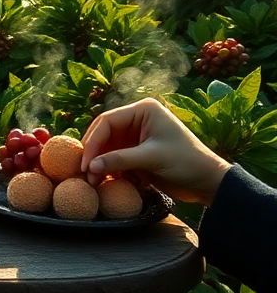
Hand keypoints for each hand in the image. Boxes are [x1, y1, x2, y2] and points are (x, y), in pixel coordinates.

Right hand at [81, 98, 231, 204]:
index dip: (93, 141)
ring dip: (99, 163)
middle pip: (104, 133)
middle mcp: (137, 119)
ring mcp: (136, 136)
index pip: (107, 122)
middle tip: (83, 172)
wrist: (208, 182)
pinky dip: (109, 168)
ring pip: (107, 147)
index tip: (85, 162)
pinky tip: (104, 179)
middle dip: (94, 153)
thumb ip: (120, 160)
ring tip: (92, 180)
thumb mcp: (152, 159)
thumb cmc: (186, 162)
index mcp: (143, 110)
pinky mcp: (137, 152)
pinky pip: (115, 157)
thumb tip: (90, 167)